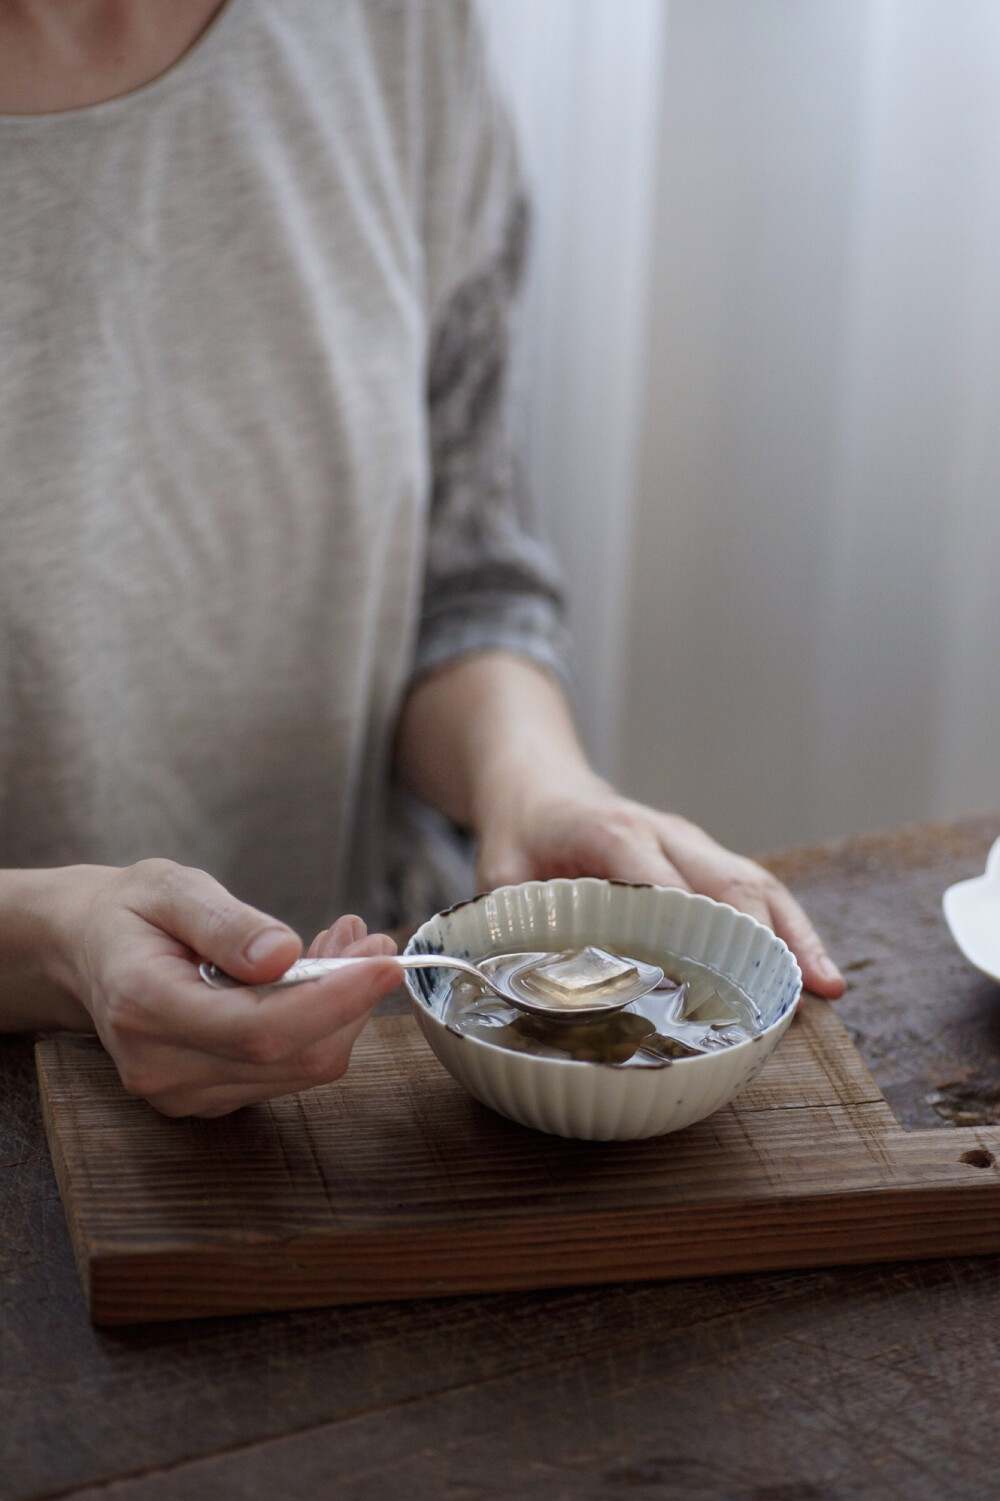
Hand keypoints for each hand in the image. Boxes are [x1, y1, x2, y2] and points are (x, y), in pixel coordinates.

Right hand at [42, 860, 400, 1115]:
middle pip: (292, 1055)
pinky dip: (319, 1025)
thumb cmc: (130, 912)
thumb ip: (226, 922)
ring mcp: (182, 1093)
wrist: (86, 952)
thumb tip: (284, 953)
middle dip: (350, 998)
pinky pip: (287, 1071)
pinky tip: (315, 976)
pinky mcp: (207, 1098)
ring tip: (344, 946)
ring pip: (300, 1067)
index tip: (386, 960)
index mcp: (144, 1007)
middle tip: (370, 938)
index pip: (259, 1028)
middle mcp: (160, 1066)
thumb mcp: (171, 888)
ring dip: (341, 1009)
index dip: (335, 999)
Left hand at [476, 773, 844, 998]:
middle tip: (784, 1003)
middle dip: (762, 941)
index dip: (690, 935)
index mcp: (613, 833)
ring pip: (756, 884)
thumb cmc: (520, 834)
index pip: (663, 884)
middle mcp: (665, 833)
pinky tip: (816, 975)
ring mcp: (691, 845)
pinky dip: (789, 931)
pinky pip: (757, 890)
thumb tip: (531, 988)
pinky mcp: (704, 859)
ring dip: (793, 937)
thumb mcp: (499, 876)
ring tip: (825, 990)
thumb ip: (513, 923)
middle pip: (728, 882)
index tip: (706, 991)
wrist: (540, 784)